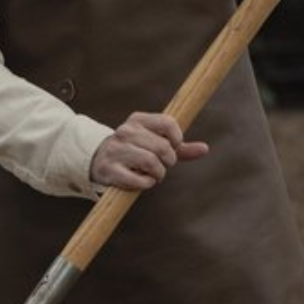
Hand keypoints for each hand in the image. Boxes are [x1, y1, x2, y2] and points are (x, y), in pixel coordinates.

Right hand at [89, 111, 207, 190]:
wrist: (98, 160)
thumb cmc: (134, 151)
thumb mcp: (154, 143)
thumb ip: (179, 147)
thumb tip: (204, 149)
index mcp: (138, 120)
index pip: (168, 123)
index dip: (177, 139)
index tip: (174, 148)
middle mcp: (126, 132)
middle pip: (163, 147)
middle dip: (168, 161)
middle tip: (163, 166)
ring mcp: (116, 150)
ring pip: (151, 162)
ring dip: (159, 174)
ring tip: (154, 175)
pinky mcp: (110, 170)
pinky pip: (138, 180)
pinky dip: (146, 184)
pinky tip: (144, 182)